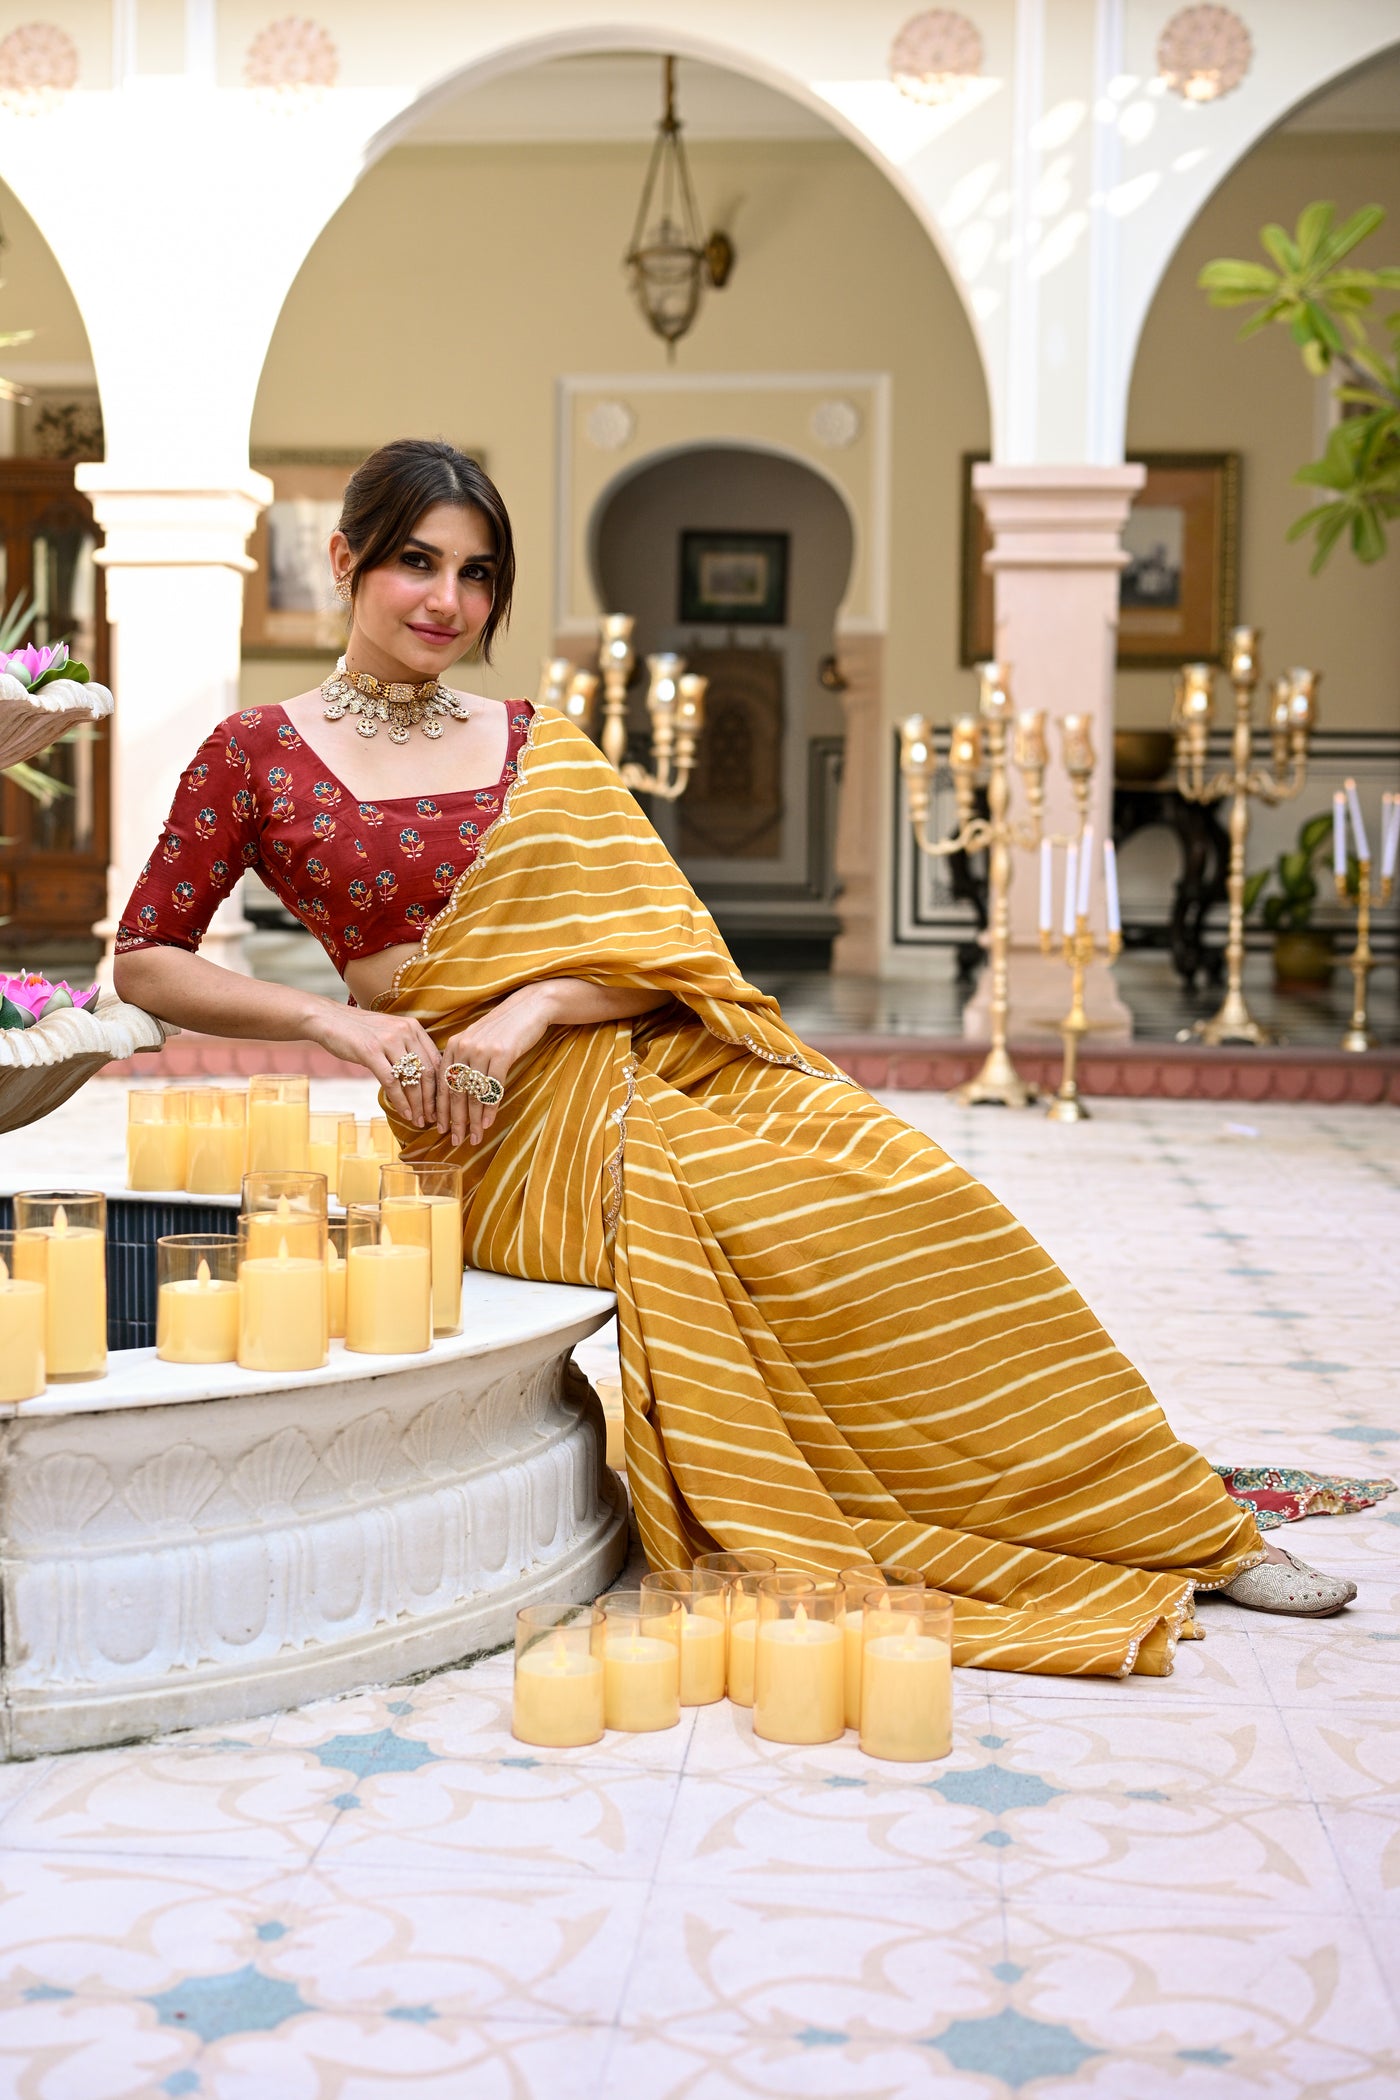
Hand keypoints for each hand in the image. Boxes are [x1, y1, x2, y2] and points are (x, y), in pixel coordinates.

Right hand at [304, 999, 442, 1128]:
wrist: (328, 1019)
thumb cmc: (359, 1031)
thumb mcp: (389, 1034)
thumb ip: (406, 1049)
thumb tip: (422, 1079)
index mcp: (413, 1028)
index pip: (435, 1060)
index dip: (440, 1085)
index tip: (441, 1105)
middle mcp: (405, 1032)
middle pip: (427, 1072)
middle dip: (431, 1100)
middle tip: (433, 1118)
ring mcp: (388, 1041)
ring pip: (411, 1079)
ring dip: (417, 1105)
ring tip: (419, 1120)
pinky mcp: (370, 1051)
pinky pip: (391, 1081)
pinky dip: (400, 1101)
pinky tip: (404, 1113)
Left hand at [439, 986, 554, 1148]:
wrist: (529, 1007)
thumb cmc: (504, 1028)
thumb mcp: (478, 1040)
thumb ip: (464, 1060)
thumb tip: (457, 1093)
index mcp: (454, 1045)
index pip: (442, 1083)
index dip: (441, 1109)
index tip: (440, 1129)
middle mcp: (464, 1047)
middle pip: (456, 1091)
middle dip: (456, 1120)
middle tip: (456, 1141)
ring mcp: (482, 1050)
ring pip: (473, 1093)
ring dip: (474, 1120)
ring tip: (475, 1137)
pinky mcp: (502, 1053)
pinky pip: (493, 1087)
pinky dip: (490, 1108)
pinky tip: (489, 1122)